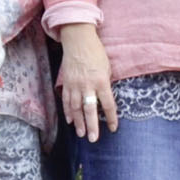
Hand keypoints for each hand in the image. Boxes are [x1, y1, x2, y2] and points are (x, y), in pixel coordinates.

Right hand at [57, 24, 117, 141]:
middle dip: (92, 126)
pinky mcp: (66, 83)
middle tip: (93, 139)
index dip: (111, 118)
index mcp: (101, 81)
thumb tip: (104, 99)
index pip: (108, 104)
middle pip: (90, 110)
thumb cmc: (96, 53)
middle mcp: (87, 85)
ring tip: (81, 134)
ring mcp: (75, 85)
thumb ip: (105, 84)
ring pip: (76, 108)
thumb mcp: (107, 68)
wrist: (78, 40)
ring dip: (78, 122)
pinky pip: (66, 100)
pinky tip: (70, 120)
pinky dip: (68, 111)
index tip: (114, 128)